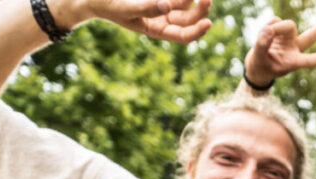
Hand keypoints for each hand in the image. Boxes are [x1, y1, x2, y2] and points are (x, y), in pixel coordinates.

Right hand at [87, 0, 211, 43]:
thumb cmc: (107, 4)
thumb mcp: (125, 7)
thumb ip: (146, 8)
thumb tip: (168, 6)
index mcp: (156, 30)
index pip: (182, 36)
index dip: (197, 31)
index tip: (208, 22)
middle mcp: (163, 20)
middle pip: (189, 19)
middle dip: (200, 10)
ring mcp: (163, 7)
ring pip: (185, 4)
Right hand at [243, 17, 315, 88]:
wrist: (256, 65)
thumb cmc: (260, 67)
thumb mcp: (258, 60)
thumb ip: (262, 45)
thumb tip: (269, 29)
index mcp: (293, 62)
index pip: (308, 61)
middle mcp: (294, 48)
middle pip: (310, 36)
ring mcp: (289, 38)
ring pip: (288, 25)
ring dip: (276, 27)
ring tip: (265, 35)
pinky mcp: (281, 30)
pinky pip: (275, 21)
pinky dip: (267, 26)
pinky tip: (263, 34)